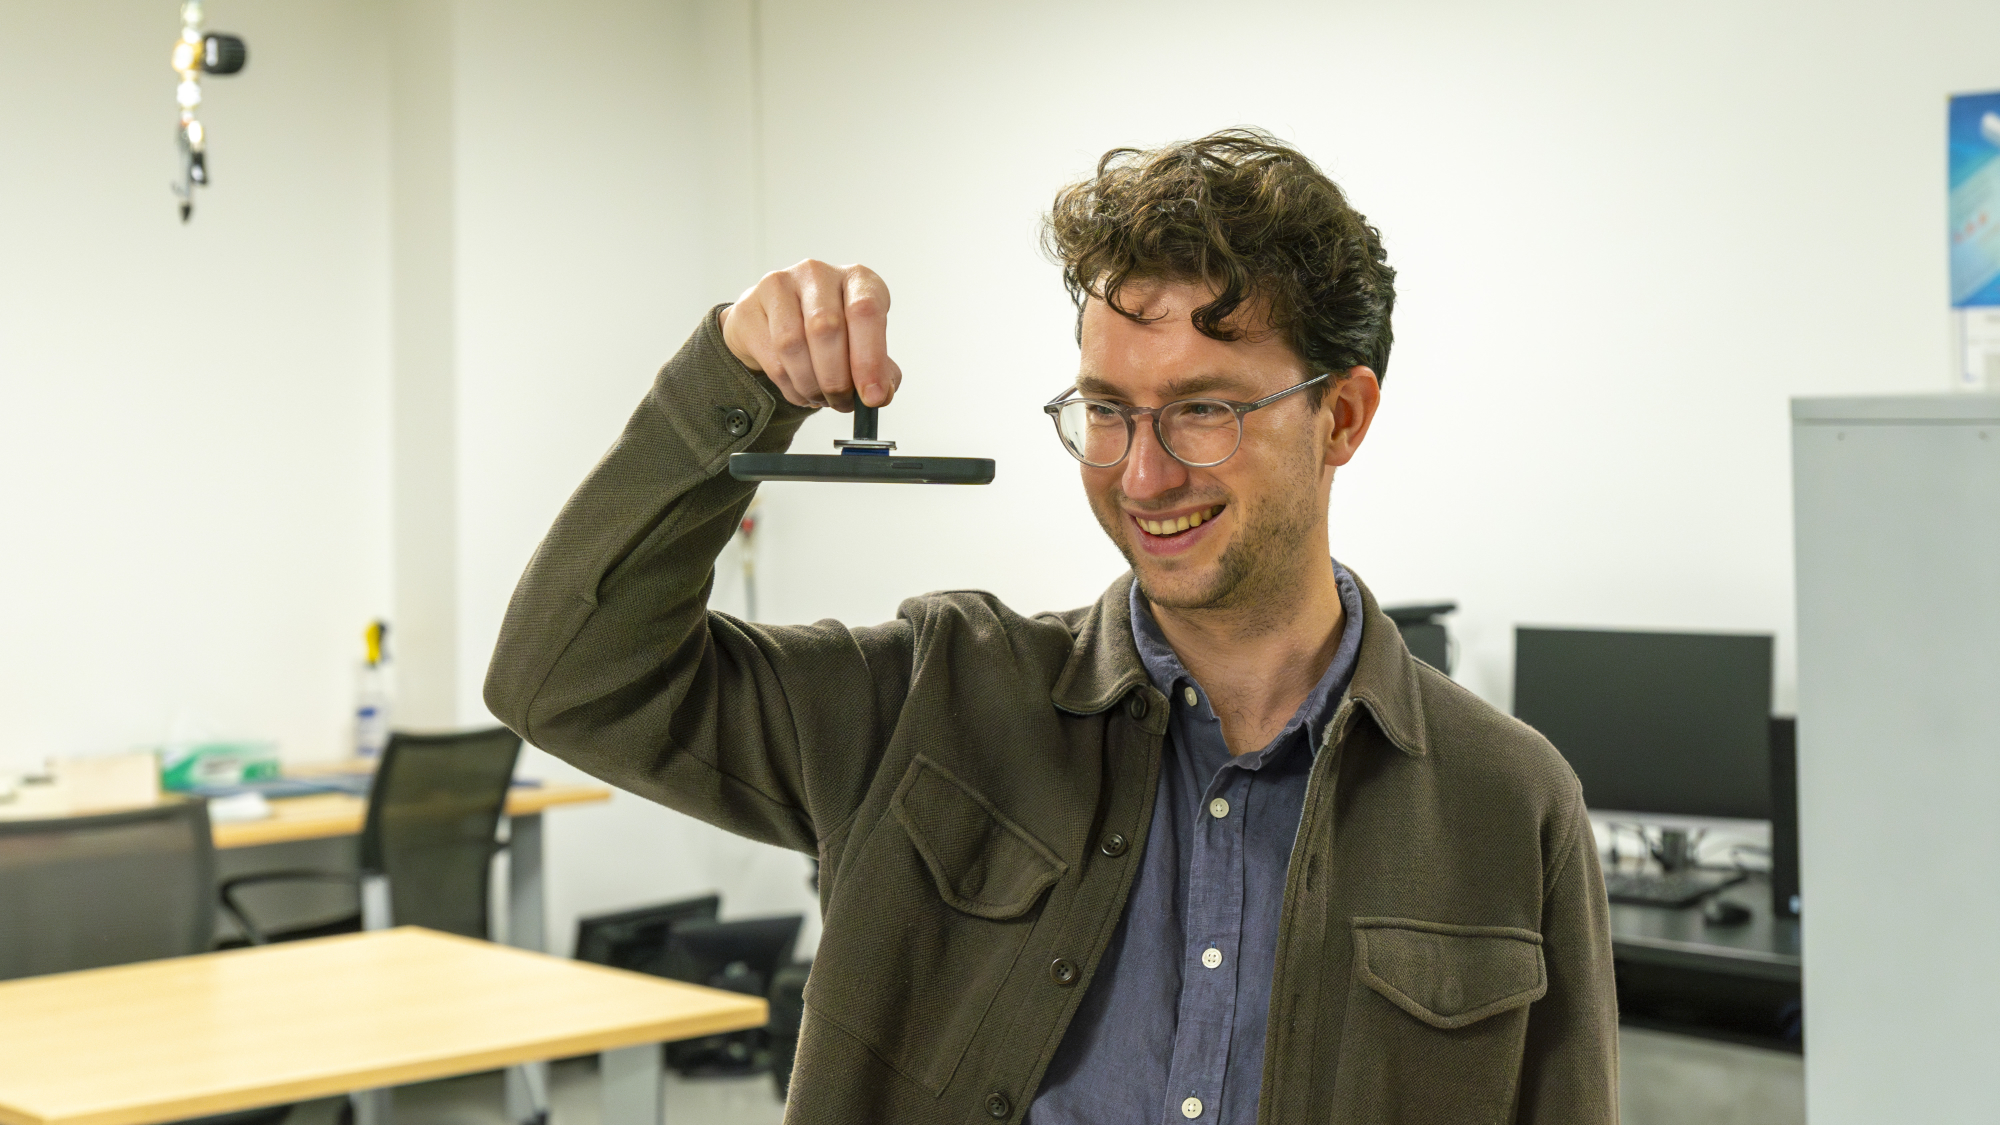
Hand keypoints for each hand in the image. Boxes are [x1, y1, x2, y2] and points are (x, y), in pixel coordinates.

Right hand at [718, 260, 901, 410]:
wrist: (776, 323)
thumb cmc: (828, 335)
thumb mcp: (862, 346)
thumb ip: (878, 370)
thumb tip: (880, 393)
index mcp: (856, 279)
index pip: (865, 311)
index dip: (870, 358)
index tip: (873, 397)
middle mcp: (817, 273)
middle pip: (826, 329)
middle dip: (837, 379)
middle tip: (842, 403)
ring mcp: (778, 285)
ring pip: (793, 344)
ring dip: (811, 385)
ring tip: (821, 398)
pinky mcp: (748, 307)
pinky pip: (771, 357)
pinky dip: (791, 387)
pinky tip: (801, 391)